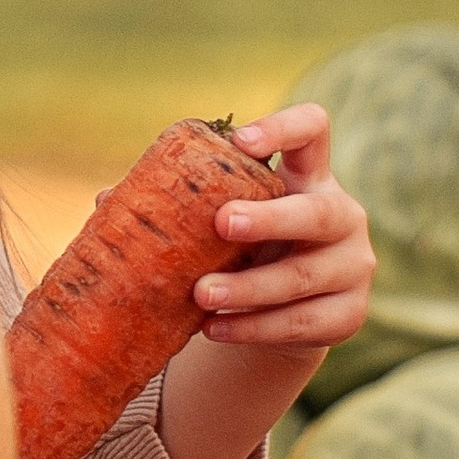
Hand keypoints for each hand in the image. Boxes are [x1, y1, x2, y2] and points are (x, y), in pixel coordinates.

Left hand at [192, 106, 373, 353]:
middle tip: (221, 223)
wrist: (285, 313)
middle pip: (318, 212)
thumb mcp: (222, 220)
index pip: (313, 129)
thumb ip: (181, 206)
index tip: (242, 144)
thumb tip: (106, 201)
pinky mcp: (349, 314)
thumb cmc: (244, 248)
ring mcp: (352, 266)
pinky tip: (215, 329)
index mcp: (308, 175)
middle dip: (270, 218)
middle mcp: (342, 215)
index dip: (283, 129)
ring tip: (201, 294)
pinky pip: (301, 323)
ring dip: (248, 287)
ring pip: (302, 277)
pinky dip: (254, 328)